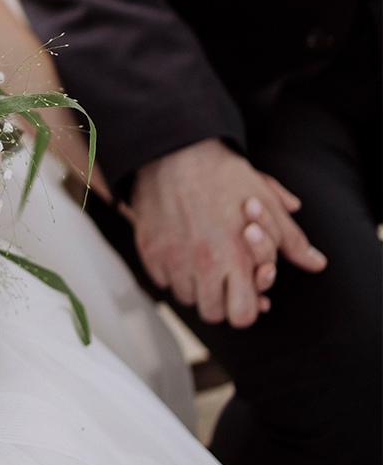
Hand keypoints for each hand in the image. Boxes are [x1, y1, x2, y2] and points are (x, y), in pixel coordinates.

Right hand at [125, 138, 325, 327]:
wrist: (173, 150)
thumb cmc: (220, 172)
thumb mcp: (266, 203)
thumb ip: (291, 240)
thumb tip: (315, 263)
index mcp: (237, 257)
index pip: (243, 315)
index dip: (247, 306)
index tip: (245, 291)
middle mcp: (203, 263)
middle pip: (212, 313)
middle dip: (220, 299)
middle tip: (222, 278)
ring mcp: (173, 258)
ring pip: (185, 298)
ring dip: (194, 286)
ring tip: (201, 263)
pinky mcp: (149, 249)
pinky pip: (161, 279)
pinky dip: (170, 272)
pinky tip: (180, 252)